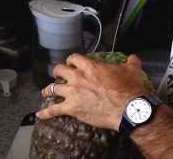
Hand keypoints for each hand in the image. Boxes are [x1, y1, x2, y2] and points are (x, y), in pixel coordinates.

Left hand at [36, 54, 150, 130]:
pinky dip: (46, 113)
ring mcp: (73, 93)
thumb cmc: (129, 89)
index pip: (74, 58)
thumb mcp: (132, 71)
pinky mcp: (72, 108)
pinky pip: (54, 110)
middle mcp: (78, 78)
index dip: (72, 60)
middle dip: (58, 72)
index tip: (72, 63)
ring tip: (46, 91)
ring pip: (53, 88)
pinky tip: (40, 115)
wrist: (128, 109)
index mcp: (90, 67)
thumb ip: (130, 62)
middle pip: (59, 70)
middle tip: (59, 75)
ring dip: (48, 89)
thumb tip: (133, 58)